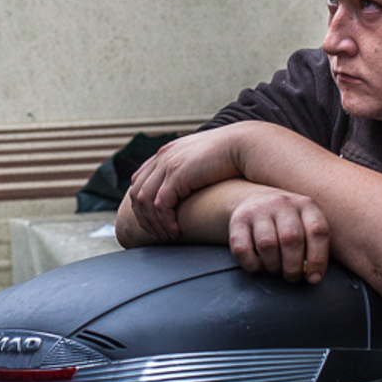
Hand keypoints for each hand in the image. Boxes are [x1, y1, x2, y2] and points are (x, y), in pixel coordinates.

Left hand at [124, 127, 248, 240]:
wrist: (244, 146)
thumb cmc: (230, 158)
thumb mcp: (201, 162)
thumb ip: (189, 172)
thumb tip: (188, 190)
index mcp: (166, 153)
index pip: (139, 181)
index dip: (142, 205)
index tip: (154, 222)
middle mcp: (162, 157)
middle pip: (137, 192)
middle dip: (144, 217)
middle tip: (158, 234)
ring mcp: (168, 164)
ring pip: (145, 201)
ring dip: (154, 223)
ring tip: (168, 236)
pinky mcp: (177, 175)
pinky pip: (160, 204)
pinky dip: (165, 221)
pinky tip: (176, 231)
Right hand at [226, 186, 331, 282]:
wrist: (256, 200)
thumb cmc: (288, 224)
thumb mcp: (306, 226)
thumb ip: (313, 248)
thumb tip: (313, 277)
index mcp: (306, 205)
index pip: (317, 231)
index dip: (318, 259)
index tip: (314, 279)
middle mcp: (283, 203)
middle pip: (291, 239)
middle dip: (293, 267)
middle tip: (292, 277)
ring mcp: (258, 210)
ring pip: (267, 245)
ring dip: (273, 266)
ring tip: (276, 269)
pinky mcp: (238, 220)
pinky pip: (242, 250)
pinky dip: (252, 265)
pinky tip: (259, 266)